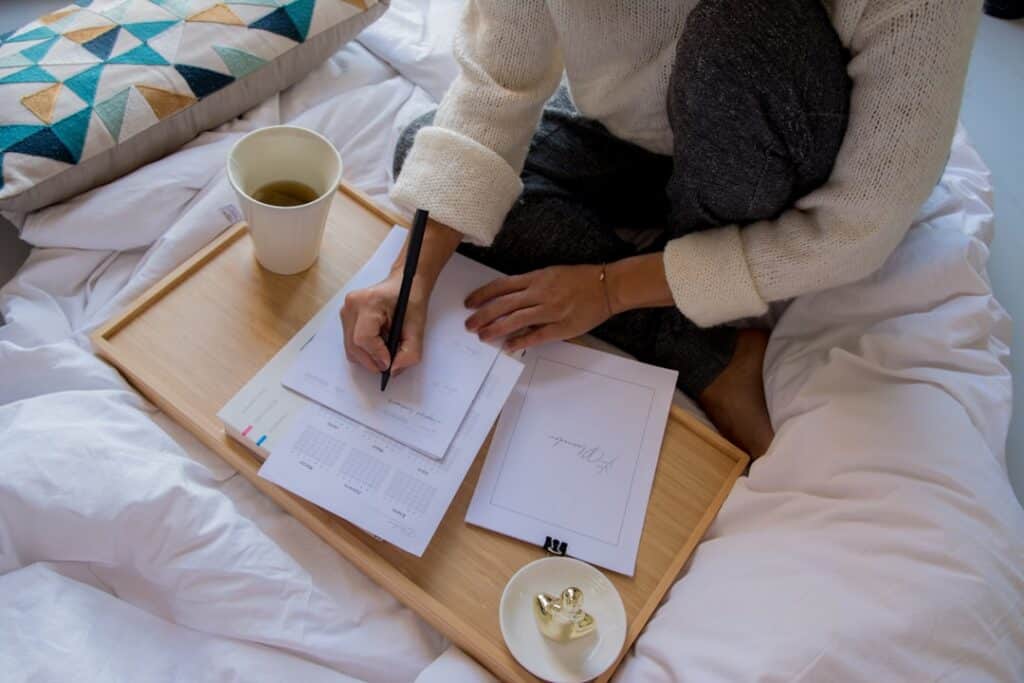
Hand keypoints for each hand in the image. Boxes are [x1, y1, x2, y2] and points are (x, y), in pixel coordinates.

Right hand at [340, 272, 429, 373]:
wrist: (405, 282)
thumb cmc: (411, 299)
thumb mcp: (418, 327)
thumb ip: (410, 352)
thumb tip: (394, 370)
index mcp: (369, 302)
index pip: (364, 338)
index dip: (376, 355)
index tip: (389, 362)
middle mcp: (352, 305)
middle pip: (354, 346)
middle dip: (372, 360)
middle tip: (389, 362)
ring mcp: (346, 310)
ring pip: (351, 348)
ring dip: (369, 355)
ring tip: (385, 348)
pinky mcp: (345, 317)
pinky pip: (351, 343)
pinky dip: (365, 349)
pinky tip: (378, 342)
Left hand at [465, 265, 611, 351]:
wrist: (607, 286)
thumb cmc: (579, 279)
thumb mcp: (551, 273)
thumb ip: (530, 285)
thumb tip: (508, 298)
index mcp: (536, 278)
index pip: (502, 286)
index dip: (482, 295)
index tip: (469, 303)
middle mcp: (540, 293)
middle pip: (504, 304)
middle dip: (483, 315)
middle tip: (469, 325)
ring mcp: (551, 310)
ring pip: (516, 320)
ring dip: (496, 328)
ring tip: (482, 336)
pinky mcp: (562, 327)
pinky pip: (537, 336)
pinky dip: (520, 341)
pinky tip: (508, 346)